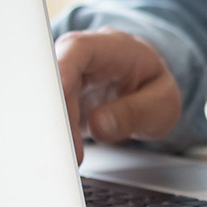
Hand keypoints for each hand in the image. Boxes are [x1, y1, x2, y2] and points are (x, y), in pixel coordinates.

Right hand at [54, 28, 181, 163]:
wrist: (148, 95)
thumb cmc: (154, 91)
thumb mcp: (162, 103)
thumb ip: (136, 112)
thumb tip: (99, 124)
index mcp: (112, 48)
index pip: (79, 49)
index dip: (62, 69)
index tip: (55, 96)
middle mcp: (81, 59)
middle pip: (53, 78)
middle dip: (54, 113)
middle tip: (61, 148)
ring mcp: (65, 80)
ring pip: (44, 100)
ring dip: (48, 130)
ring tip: (61, 159)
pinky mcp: (56, 103)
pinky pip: (45, 117)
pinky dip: (47, 137)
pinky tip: (54, 157)